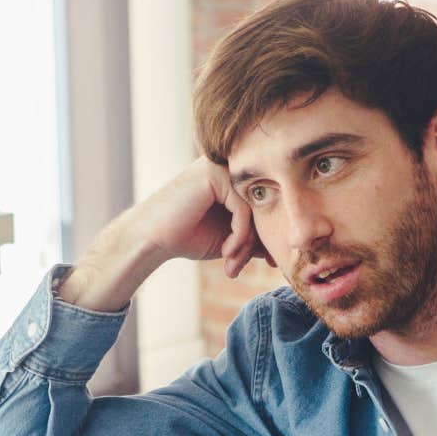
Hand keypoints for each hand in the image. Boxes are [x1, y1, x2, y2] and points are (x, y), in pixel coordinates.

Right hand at [60, 158, 274, 310]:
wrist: (151, 239)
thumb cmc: (186, 237)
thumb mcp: (231, 238)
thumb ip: (256, 235)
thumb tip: (285, 244)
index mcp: (234, 179)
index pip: (265, 206)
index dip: (267, 237)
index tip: (271, 263)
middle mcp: (229, 167)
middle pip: (262, 206)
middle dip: (257, 244)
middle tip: (245, 268)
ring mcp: (221, 166)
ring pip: (254, 209)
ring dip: (246, 244)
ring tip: (232, 265)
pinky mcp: (214, 173)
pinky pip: (243, 208)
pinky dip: (239, 236)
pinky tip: (226, 253)